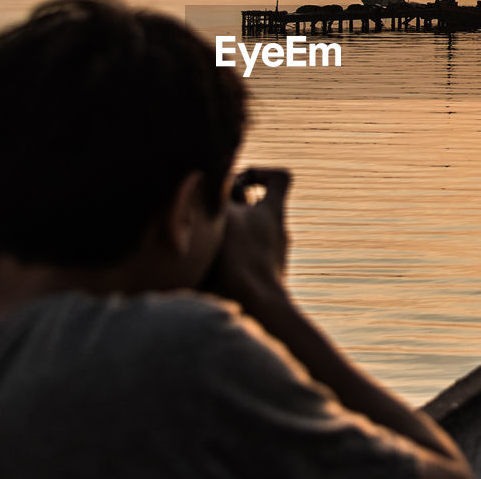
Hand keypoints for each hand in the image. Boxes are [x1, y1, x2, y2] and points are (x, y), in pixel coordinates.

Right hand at [201, 167, 291, 309]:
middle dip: (234, 208)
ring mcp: (273, 257)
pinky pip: (245, 261)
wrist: (257, 308)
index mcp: (274, 212)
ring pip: (250, 236)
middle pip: (260, 209)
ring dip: (227, 236)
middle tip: (210, 215)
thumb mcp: (224, 214)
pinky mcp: (263, 280)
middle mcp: (278, 232)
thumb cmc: (240, 257)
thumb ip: (220, 193)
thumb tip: (215, 178)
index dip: (261, 172)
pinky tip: (203, 267)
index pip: (280, 178)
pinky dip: (228, 260)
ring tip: (200, 243)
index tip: (240, 179)